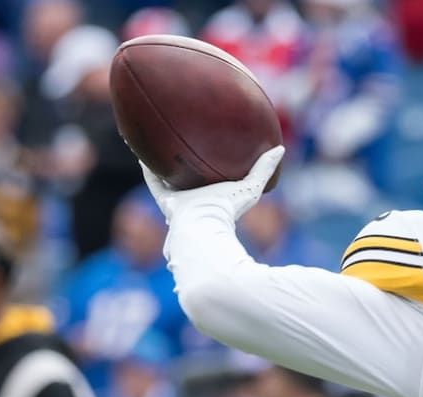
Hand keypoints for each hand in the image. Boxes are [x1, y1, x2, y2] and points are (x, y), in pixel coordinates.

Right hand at [139, 146, 284, 223]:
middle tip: (184, 149)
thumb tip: (280, 148)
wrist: (203, 226)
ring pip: (169, 179)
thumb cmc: (228, 210)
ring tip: (159, 144)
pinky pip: (154, 179)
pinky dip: (147, 164)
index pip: (211, 184)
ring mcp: (178, 202)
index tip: (208, 157)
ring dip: (165, 164)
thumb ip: (264, 169)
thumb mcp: (250, 187)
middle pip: (189, 182)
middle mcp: (194, 203)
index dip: (210, 172)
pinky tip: (142, 146)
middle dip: (186, 168)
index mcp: (213, 200)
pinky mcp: (164, 200)